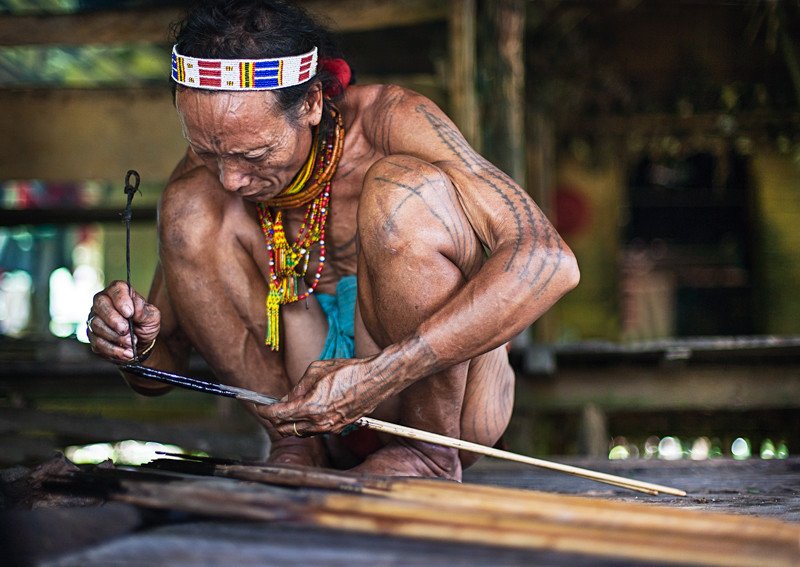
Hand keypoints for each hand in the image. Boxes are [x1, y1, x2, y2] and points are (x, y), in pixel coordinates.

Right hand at [87, 280, 159, 361]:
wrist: (141, 344)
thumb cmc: (145, 325)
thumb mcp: (152, 317)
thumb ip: (144, 311)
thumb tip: (135, 308)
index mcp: (120, 293)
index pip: (116, 289)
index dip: (121, 300)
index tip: (130, 313)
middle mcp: (104, 303)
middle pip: (100, 304)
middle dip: (113, 319)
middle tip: (126, 330)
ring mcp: (95, 319)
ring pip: (96, 324)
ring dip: (115, 336)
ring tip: (130, 342)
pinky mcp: (93, 336)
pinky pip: (97, 342)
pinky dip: (113, 349)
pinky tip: (126, 352)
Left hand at [258, 356, 391, 436]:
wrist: (376, 379)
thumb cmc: (348, 370)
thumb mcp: (316, 371)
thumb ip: (298, 387)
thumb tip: (287, 398)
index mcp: (311, 406)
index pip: (279, 414)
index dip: (265, 411)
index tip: (260, 407)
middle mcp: (319, 422)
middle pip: (286, 429)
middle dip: (275, 420)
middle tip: (272, 408)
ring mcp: (330, 427)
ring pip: (301, 433)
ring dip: (291, 423)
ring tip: (290, 409)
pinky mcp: (339, 428)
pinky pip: (316, 431)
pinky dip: (307, 424)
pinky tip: (308, 412)